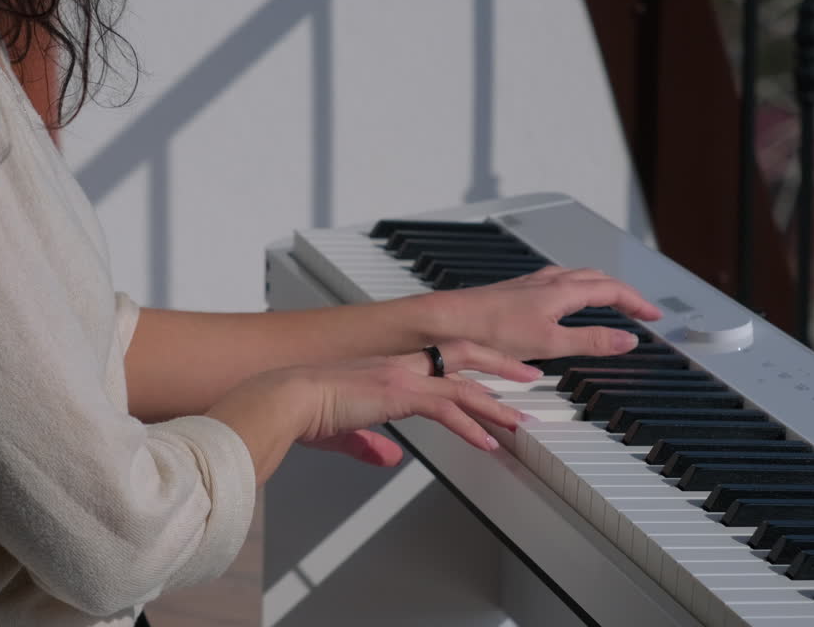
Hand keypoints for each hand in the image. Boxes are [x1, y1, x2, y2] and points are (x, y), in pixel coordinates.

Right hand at [226, 340, 536, 470]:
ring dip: (497, 403)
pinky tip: (487, 441)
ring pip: (464, 385)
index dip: (472, 364)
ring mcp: (402, 376)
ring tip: (521, 420)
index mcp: (388, 367)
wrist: (282, 398)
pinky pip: (446, 409)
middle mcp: (400, 365)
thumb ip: (369, 444)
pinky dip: (471, 426)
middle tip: (531, 378)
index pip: (441, 358)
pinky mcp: (398, 394)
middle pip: (465, 356)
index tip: (495, 374)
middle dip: (502, 367)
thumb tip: (389, 458)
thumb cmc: (300, 411)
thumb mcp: (343, 431)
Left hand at [427, 267, 662, 359]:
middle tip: (640, 310)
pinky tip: (565, 301)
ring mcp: (533, 283)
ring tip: (611, 301)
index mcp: (563, 290)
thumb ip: (590, 341)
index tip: (654, 316)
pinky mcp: (518, 291)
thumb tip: (627, 340)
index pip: (612, 290)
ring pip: (577, 277)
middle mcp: (550, 280)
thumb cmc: (491, 329)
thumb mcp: (549, 343)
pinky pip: (559, 282)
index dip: (637, 303)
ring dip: (600, 287)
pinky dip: (577, 289)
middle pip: (598, 279)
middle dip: (623, 293)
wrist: (451, 320)